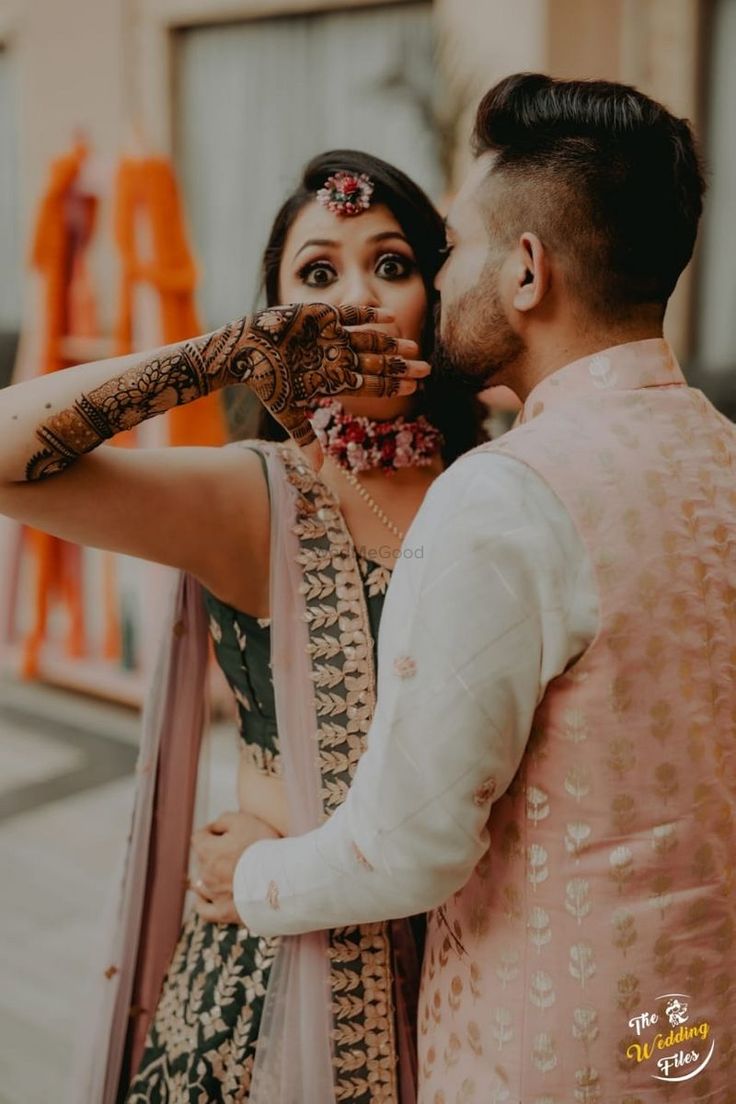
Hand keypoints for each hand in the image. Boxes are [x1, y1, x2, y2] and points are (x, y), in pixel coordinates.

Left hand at [191, 810, 278, 924]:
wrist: (280, 878)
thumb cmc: (262, 846)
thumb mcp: (242, 820)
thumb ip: (223, 820)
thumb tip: (214, 827)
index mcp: (206, 850)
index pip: (200, 837)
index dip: (212, 831)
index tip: (227, 831)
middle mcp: (205, 874)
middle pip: (203, 860)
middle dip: (215, 853)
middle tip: (236, 850)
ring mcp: (214, 895)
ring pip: (201, 884)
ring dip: (210, 877)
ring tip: (225, 873)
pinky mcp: (224, 913)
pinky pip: (204, 910)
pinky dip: (203, 903)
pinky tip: (206, 897)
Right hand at [219, 303, 430, 468]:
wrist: (244, 351)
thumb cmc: (265, 382)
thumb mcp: (286, 410)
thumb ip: (305, 435)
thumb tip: (318, 471)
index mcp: (334, 380)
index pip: (371, 385)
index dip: (393, 386)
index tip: (415, 387)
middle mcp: (338, 358)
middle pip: (377, 364)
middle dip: (401, 367)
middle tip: (427, 368)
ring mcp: (332, 337)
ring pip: (370, 341)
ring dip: (392, 344)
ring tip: (414, 346)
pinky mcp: (323, 316)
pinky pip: (352, 316)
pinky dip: (370, 316)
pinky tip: (391, 318)